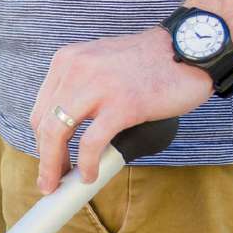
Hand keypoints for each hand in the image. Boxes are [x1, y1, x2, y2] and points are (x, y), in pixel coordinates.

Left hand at [29, 28, 213, 192]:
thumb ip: (81, 89)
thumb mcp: (101, 64)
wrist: (191, 47)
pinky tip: (90, 175)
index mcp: (68, 61)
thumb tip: (66, 133)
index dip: (41, 141)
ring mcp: (99, 86)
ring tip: (61, 185)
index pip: (41, 109)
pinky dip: (87, 164)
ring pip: (58, 134)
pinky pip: (91, 143)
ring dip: (55, 166)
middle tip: (49, 182)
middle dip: (45, 159)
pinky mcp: (122, 105)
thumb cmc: (150, 62)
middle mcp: (77, 69)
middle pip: (45, 125)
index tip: (48, 160)